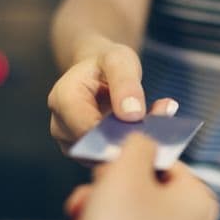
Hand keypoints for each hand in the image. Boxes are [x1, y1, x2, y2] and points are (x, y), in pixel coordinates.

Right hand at [48, 39, 177, 152]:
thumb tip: (132, 115)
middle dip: (126, 142)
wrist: (99, 71)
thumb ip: (126, 84)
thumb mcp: (119, 60)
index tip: (144, 135)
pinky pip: (107, 159)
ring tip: (156, 129)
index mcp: (63, 99)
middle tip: (158, 133)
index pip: (87, 129)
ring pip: (102, 157)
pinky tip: (147, 136)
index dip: (114, 136)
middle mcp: (60, 125)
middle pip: (93, 146)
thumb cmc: (107, 62)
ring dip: (130, 148)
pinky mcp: (85, 153)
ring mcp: (70, 142)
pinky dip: (128, 150)